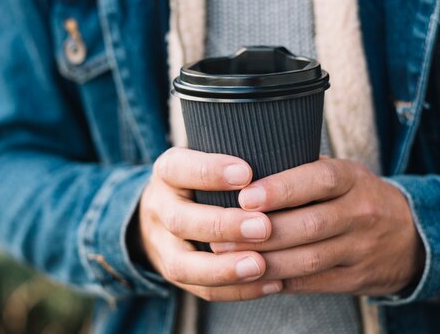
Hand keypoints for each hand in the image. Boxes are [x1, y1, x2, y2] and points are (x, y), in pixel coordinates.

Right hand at [138, 147, 282, 300]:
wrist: (161, 211)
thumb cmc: (200, 178)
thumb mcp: (204, 155)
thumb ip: (231, 153)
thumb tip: (280, 150)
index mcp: (167, 172)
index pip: (179, 168)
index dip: (210, 172)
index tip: (247, 173)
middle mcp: (159, 208)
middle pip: (181, 220)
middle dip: (223, 225)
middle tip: (264, 226)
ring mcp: (162, 245)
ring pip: (183, 264)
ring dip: (225, 268)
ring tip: (261, 265)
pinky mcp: (174, 274)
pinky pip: (201, 289)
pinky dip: (236, 290)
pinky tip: (270, 283)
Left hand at [210, 159, 424, 295]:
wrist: (411, 236)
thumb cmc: (356, 196)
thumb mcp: (341, 173)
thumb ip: (300, 168)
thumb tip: (243, 163)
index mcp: (352, 179)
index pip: (319, 179)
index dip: (281, 188)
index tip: (246, 196)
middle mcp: (360, 213)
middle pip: (310, 224)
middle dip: (263, 231)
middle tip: (222, 232)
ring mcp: (361, 248)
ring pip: (309, 258)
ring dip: (266, 260)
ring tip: (229, 257)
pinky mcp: (356, 278)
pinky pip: (314, 283)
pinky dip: (282, 281)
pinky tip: (254, 276)